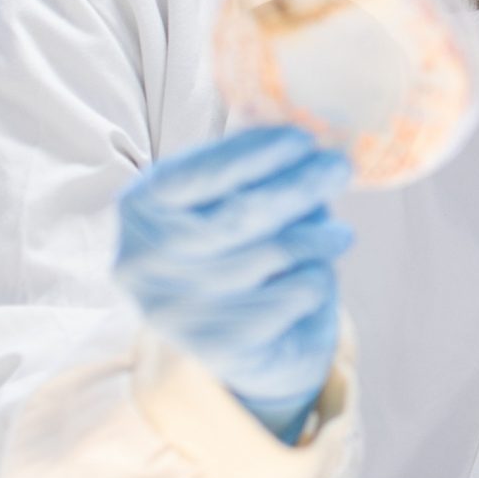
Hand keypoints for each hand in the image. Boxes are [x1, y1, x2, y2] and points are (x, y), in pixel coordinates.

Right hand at [115, 126, 352, 441]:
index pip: (199, 174)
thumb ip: (248, 166)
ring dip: (319, 236)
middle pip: (240, 215)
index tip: (303, 138)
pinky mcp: (217, 347)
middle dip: (299, 186)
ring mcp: (175, 309)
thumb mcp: (225, 199)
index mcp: (139, 210)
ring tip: (337, 233)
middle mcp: (143, 262)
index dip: (255, 153)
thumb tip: (301, 130)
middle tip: (340, 169)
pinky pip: (293, 294)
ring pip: (274, 253)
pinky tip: (314, 275)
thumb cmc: (234, 247)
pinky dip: (316, 278)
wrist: (240, 340)